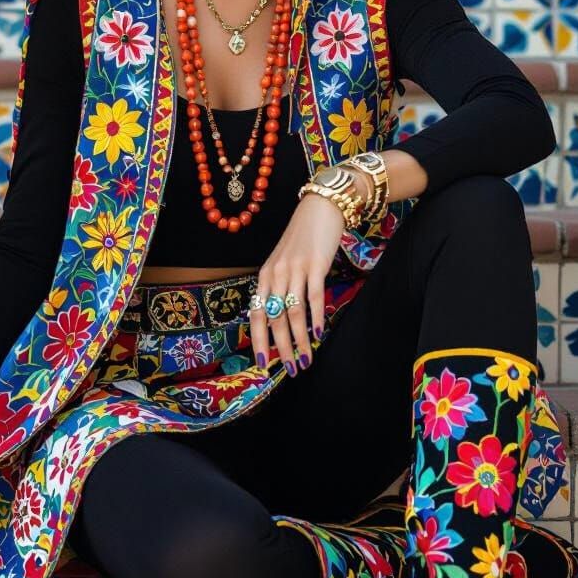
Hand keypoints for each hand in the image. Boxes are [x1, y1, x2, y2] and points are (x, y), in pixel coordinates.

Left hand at [250, 185, 354, 376]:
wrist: (321, 207)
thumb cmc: (303, 239)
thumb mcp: (284, 262)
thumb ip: (279, 287)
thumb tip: (278, 319)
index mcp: (265, 275)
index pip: (256, 313)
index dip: (259, 339)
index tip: (264, 362)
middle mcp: (276, 273)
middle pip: (274, 318)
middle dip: (282, 348)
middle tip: (292, 369)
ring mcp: (295, 269)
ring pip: (292, 312)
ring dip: (299, 340)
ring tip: (306, 359)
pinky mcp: (315, 264)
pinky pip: (313, 296)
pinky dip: (315, 318)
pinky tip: (317, 334)